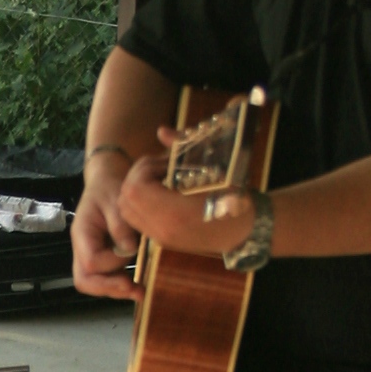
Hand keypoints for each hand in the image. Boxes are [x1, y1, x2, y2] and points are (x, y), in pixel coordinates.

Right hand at [72, 159, 138, 299]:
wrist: (108, 180)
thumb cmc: (110, 186)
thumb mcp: (117, 198)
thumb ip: (120, 223)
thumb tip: (129, 249)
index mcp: (83, 232)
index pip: (91, 261)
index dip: (112, 263)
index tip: (131, 252)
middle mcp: (82, 247)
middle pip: (85, 280)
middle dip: (109, 288)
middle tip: (135, 290)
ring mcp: (90, 254)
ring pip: (94, 283)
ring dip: (115, 290)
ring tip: (140, 291)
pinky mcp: (102, 257)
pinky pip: (105, 277)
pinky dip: (120, 284)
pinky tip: (137, 284)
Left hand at [121, 133, 251, 260]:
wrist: (244, 232)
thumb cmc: (234, 200)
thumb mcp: (216, 171)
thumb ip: (185, 149)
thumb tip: (162, 131)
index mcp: (175, 214)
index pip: (135, 189)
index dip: (144, 170)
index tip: (165, 165)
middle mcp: (163, 229)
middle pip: (126, 198)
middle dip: (139, 177)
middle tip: (162, 168)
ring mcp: (161, 237)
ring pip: (127, 209)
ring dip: (138, 189)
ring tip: (162, 178)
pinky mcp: (162, 239)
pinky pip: (136, 219)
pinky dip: (142, 202)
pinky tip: (164, 192)